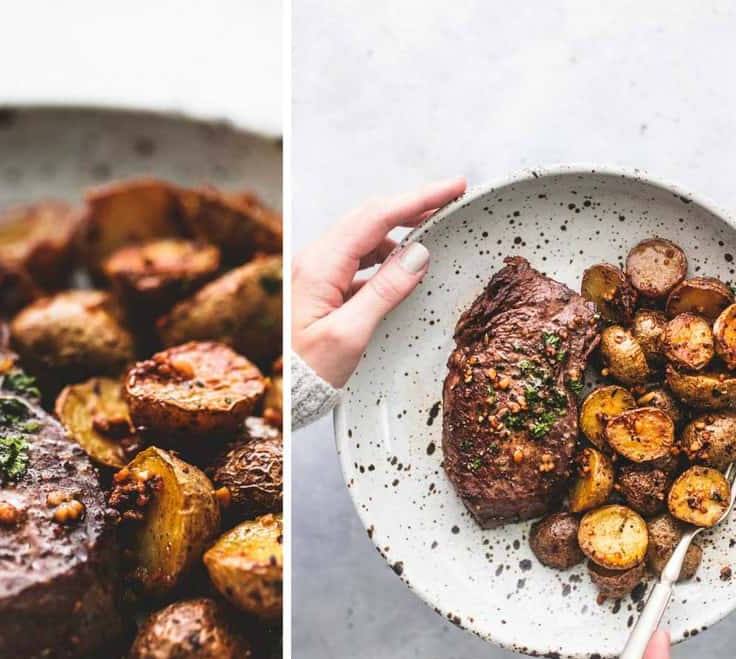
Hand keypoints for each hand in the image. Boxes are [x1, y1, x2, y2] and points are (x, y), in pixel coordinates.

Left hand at [292, 177, 465, 387]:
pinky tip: (402, 266)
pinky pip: (358, 258)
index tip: (452, 188)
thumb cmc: (308, 371)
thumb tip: (418, 255)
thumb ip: (385, 291)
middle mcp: (315, 260)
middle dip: (411, 207)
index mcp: (319, 266)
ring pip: (364, 236)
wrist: (284, 393)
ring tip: (432, 235)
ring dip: (399, 231)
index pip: (376, 217)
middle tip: (449, 200)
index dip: (418, 199)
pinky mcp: (321, 285)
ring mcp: (316, 271)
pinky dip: (385, 255)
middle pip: (370, 218)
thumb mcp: (350, 335)